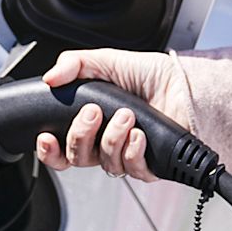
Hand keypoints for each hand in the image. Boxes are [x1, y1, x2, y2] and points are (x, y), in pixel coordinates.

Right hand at [36, 48, 191, 182]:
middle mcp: (107, 143)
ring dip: (113, 138)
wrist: (184, 83)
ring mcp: (128, 155)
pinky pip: (132, 169)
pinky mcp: (149, 165)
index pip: (62, 149)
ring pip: (105, 163)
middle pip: (77, 159)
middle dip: (80, 135)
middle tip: (93, 112)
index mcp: (92, 125)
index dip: (49, 151)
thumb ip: (75, 64)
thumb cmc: (150, 75)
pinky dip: (133, 151)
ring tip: (127, 114)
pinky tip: (139, 134)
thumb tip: (50, 78)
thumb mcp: (107, 61)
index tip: (47, 138)